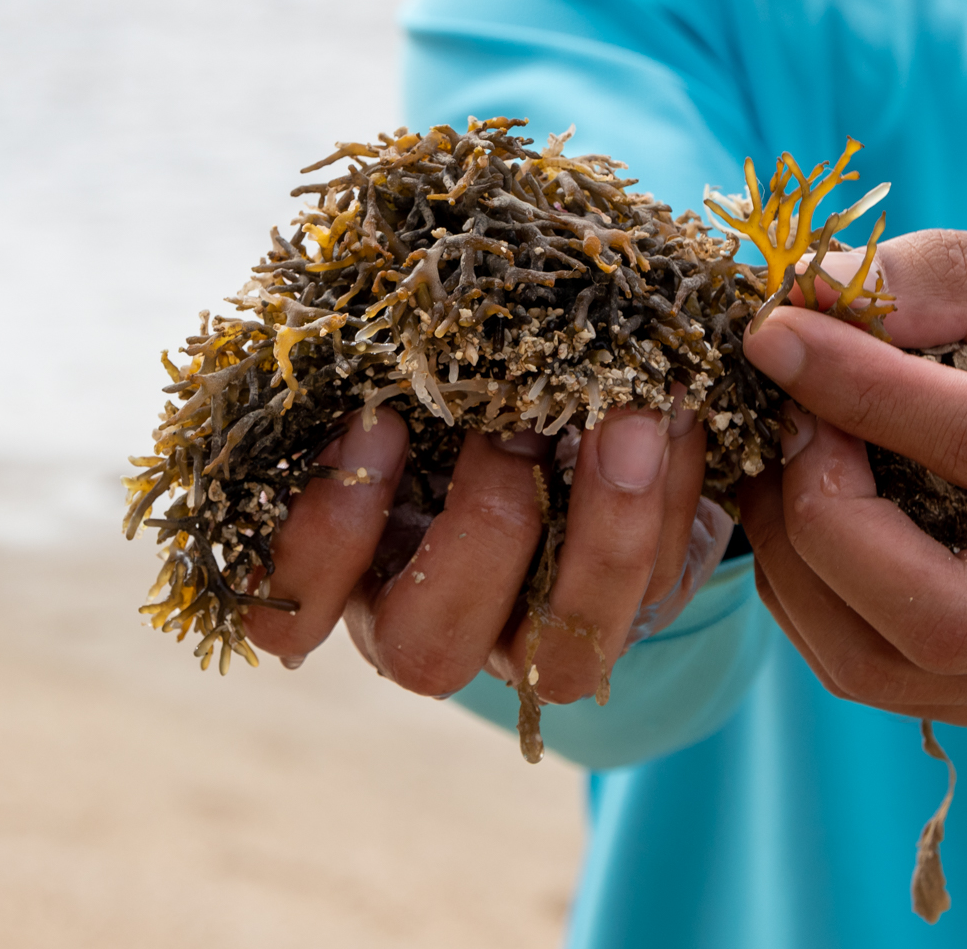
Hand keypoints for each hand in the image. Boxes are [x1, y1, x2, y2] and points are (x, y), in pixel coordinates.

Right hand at [244, 400, 718, 703]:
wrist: (567, 369)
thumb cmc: (446, 358)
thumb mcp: (397, 356)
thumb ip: (366, 355)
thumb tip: (356, 311)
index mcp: (342, 565)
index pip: (288, 609)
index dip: (326, 534)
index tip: (374, 420)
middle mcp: (427, 620)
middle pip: (427, 649)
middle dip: (480, 531)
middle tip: (518, 424)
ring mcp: (531, 632)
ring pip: (560, 656)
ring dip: (602, 530)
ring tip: (627, 413)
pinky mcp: (626, 610)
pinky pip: (653, 588)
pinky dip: (675, 497)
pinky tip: (677, 408)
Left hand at [740, 224, 966, 733]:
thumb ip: (935, 279)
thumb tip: (797, 296)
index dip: (860, 392)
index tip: (775, 336)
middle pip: (937, 617)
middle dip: (820, 515)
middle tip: (779, 418)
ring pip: (885, 665)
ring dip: (793, 562)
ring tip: (777, 458)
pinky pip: (878, 673)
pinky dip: (810, 597)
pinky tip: (805, 513)